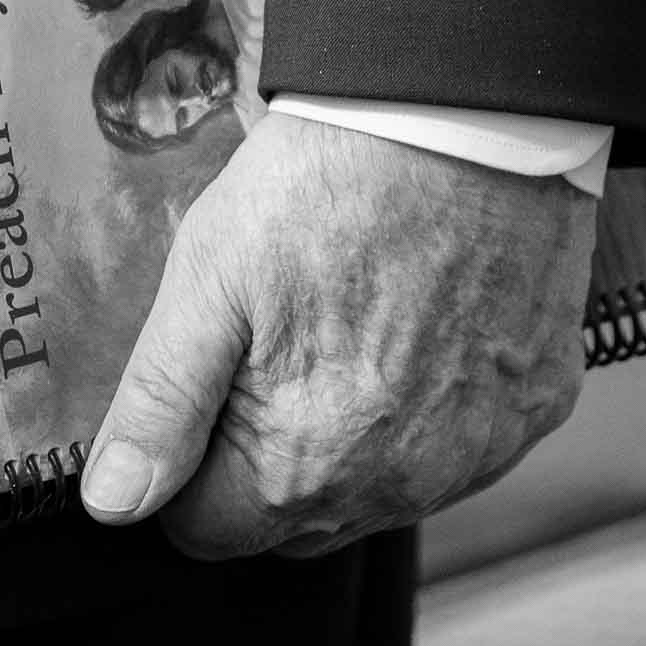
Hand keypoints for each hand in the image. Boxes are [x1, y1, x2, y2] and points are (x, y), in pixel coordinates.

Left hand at [79, 112, 596, 558]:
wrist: (469, 116)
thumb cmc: (334, 184)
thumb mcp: (210, 276)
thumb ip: (160, 403)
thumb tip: (113, 501)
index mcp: (303, 466)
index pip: (206, 529)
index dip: (186, 459)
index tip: (205, 383)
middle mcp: (398, 485)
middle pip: (292, 519)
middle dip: (263, 458)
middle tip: (270, 344)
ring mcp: (475, 454)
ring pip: (376, 491)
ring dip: (347, 439)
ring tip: (345, 323)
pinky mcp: (531, 411)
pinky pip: (457, 449)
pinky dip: (428, 410)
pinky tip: (417, 326)